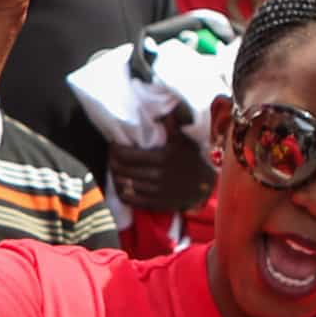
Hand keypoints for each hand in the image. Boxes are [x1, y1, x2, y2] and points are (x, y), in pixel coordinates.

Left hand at [109, 97, 213, 215]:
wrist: (203, 187)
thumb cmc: (191, 160)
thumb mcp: (183, 141)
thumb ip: (171, 126)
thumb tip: (165, 111)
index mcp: (161, 158)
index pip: (126, 155)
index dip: (115, 150)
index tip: (113, 145)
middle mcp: (156, 176)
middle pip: (121, 170)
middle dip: (112, 162)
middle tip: (112, 156)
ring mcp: (154, 192)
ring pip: (123, 185)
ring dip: (115, 176)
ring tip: (115, 169)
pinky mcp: (154, 205)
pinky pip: (129, 200)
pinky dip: (121, 192)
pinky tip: (121, 185)